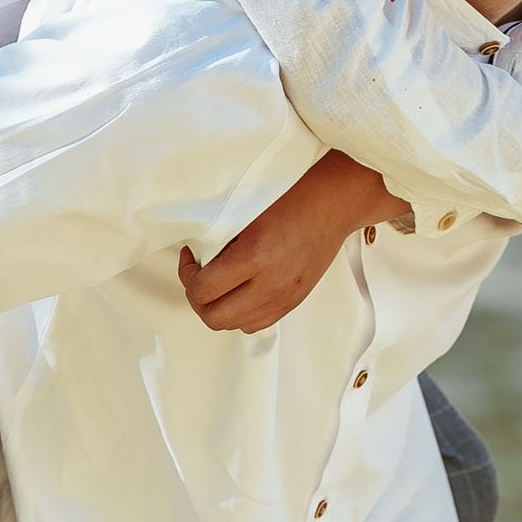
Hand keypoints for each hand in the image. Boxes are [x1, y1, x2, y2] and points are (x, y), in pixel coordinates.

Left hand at [180, 152, 409, 333]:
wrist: (334, 202)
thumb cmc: (293, 195)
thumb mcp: (247, 212)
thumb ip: (221, 240)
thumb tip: (197, 258)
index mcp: (256, 256)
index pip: (203, 289)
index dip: (187, 276)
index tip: (189, 258)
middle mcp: (272, 284)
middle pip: (215, 317)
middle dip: (198, 298)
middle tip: (197, 276)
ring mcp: (285, 297)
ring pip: (235, 325)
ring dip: (219, 309)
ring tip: (218, 284)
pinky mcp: (294, 301)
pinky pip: (258, 323)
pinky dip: (241, 314)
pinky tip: (239, 292)